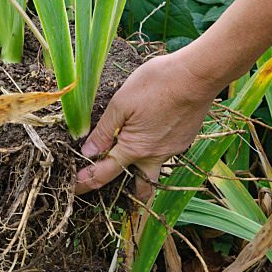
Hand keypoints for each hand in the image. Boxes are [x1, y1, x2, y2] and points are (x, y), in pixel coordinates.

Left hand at [75, 51, 218, 200]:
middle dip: (125, 195)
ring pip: (154, 169)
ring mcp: (173, 149)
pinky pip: (165, 153)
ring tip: (126, 158)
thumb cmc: (156, 84)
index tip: (74, 188)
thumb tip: (87, 153)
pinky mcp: (184, 140)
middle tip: (110, 187)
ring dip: (140, 170)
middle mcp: (155, 156)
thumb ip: (103, 131)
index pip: (105, 174)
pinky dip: (153, 151)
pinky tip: (148, 134)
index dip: (86, 183)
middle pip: (140, 188)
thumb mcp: (121, 103)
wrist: (197, 76)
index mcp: (135, 149)